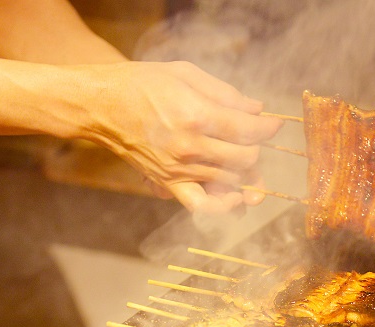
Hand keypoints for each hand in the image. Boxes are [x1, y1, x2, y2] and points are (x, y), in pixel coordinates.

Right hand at [83, 61, 282, 212]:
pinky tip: (234, 196)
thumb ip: (225, 94)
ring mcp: (180, 169)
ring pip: (231, 180)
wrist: (101, 106)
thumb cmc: (142, 83)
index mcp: (196, 115)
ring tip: (244, 157)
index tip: (273, 124)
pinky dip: (223, 205)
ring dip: (245, 171)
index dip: (268, 127)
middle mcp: (190, 147)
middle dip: (257, 147)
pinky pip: (203, 205)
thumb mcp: (185, 74)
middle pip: (246, 158)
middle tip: (252, 136)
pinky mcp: (169, 183)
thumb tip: (257, 110)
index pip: (249, 130)